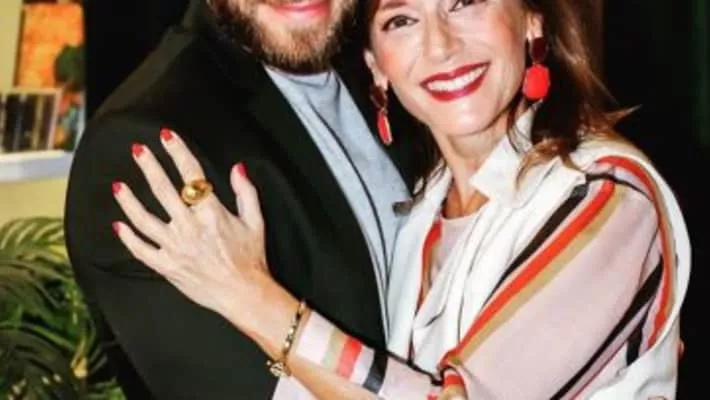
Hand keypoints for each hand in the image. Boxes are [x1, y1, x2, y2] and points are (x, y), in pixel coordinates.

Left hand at [111, 129, 269, 326]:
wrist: (244, 294)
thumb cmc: (252, 259)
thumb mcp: (256, 222)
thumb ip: (246, 192)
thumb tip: (238, 167)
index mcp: (211, 214)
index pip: (191, 175)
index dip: (178, 152)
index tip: (167, 137)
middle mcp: (189, 227)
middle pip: (163, 190)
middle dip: (148, 167)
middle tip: (137, 150)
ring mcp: (175, 248)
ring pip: (144, 220)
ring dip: (129, 201)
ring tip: (118, 187)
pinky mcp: (167, 266)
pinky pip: (141, 250)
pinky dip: (128, 238)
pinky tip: (119, 225)